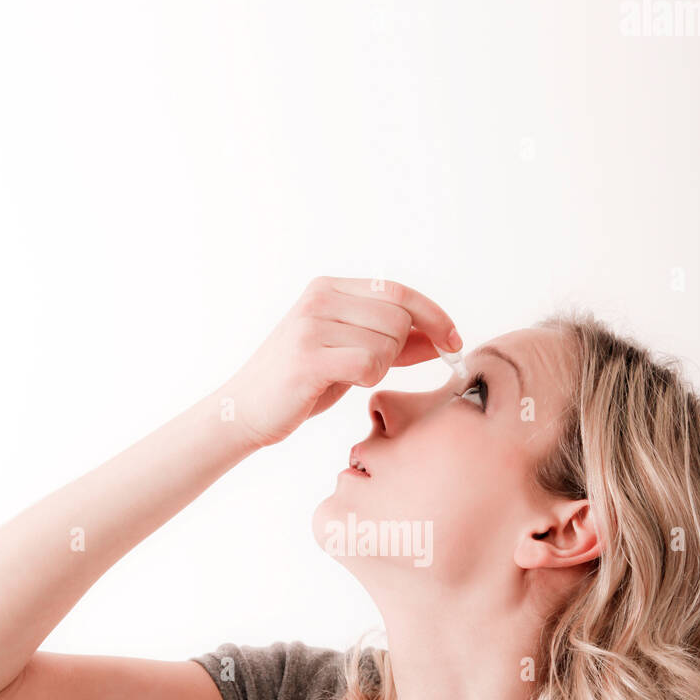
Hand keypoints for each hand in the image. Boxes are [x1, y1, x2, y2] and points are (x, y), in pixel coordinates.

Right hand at [229, 276, 461, 448]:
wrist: (245, 411)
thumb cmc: (302, 385)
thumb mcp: (350, 354)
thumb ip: (393, 341)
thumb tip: (441, 338)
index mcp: (328, 289)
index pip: (399, 292)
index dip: (434, 316)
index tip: (453, 341)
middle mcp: (320, 298)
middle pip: (399, 317)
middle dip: (401, 349)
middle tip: (371, 369)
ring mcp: (312, 324)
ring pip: (388, 341)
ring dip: (380, 368)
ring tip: (348, 376)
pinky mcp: (309, 356)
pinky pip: (371, 363)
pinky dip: (370, 378)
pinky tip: (345, 382)